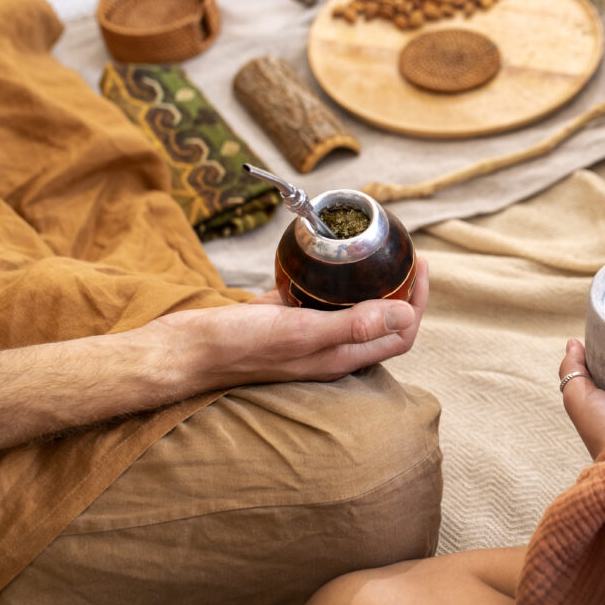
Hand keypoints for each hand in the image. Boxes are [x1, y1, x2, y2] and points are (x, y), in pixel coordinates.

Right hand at [152, 259, 429, 389]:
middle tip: (403, 252)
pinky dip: (326, 275)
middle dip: (400, 287)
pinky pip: (316, 295)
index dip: (417, 303)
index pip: (400, 334)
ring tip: (374, 247)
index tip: (419, 266)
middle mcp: (330, 348)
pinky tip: (324, 252)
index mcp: (341, 357)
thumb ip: (351, 326)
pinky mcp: (284, 317)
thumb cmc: (238, 346)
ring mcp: (307, 332)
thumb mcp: (300, 332)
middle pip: (382, 319)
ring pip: (350, 305)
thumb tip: (406, 313)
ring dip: (367, 280)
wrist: (185, 349)